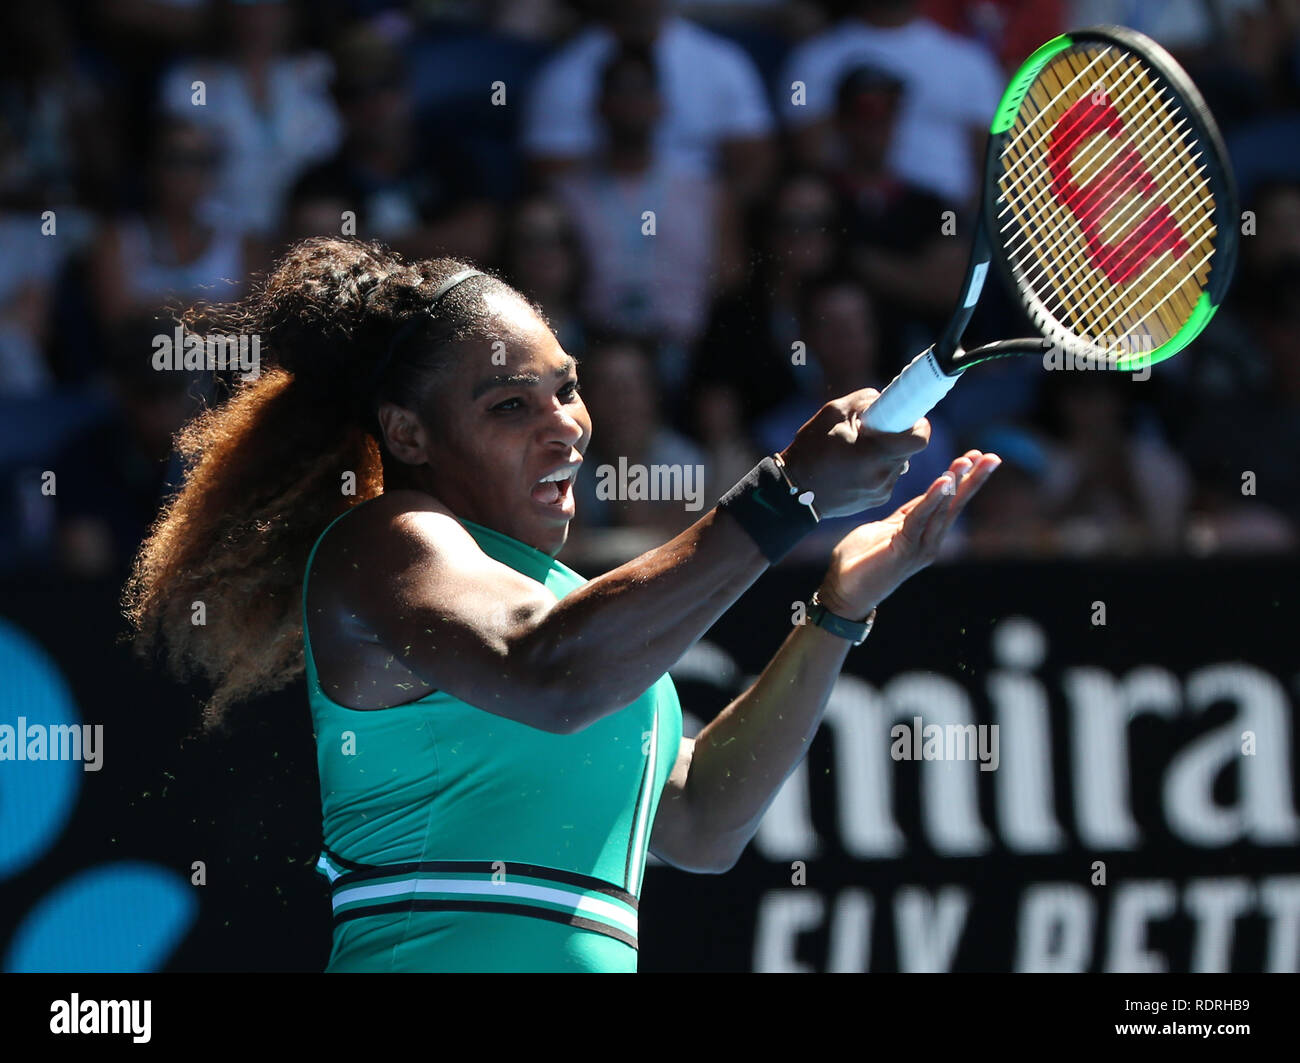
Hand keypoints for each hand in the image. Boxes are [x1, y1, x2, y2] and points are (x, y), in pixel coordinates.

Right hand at [778, 388, 930, 517]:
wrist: (793, 490)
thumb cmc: (811, 449)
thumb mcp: (833, 412)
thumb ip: (865, 400)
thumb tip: (885, 402)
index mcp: (875, 454)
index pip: (920, 438)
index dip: (917, 425)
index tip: (906, 419)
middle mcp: (883, 476)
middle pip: (909, 450)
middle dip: (896, 437)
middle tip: (874, 432)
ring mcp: (881, 491)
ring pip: (899, 464)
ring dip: (886, 454)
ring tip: (858, 452)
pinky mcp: (876, 500)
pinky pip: (887, 477)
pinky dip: (878, 468)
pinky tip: (854, 467)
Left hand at [817, 451, 1000, 617]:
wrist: (844, 592)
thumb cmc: (861, 560)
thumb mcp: (886, 529)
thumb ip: (905, 516)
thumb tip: (920, 498)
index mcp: (924, 533)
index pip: (948, 502)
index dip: (962, 479)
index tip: (976, 455)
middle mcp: (929, 541)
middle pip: (955, 505)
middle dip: (973, 480)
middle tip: (992, 457)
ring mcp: (919, 548)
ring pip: (942, 510)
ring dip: (956, 484)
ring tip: (968, 461)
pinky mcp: (904, 551)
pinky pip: (919, 520)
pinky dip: (932, 500)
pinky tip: (944, 482)